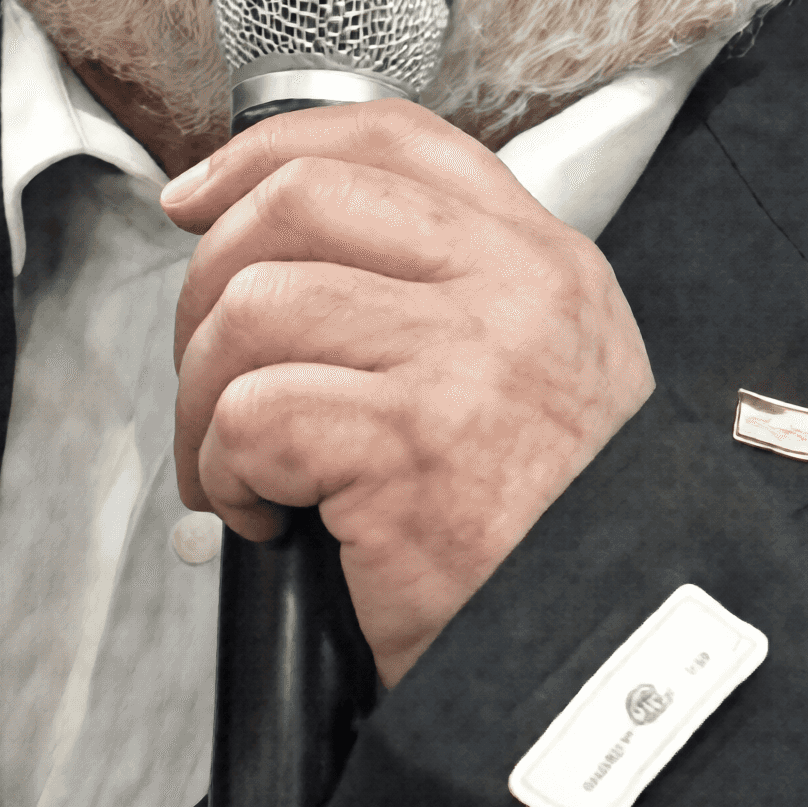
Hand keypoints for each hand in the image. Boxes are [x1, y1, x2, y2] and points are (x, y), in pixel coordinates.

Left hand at [166, 100, 656, 686]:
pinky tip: (267, 521)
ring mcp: (462, 358)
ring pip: (253, 305)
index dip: (268, 150)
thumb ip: (456, 298)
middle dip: (208, 281)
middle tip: (206, 368)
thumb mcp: (547, 377)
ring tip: (233, 467)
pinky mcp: (407, 443)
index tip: (196, 198)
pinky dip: (226, 475)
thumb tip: (291, 256)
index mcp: (542, 261)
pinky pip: (252, 415)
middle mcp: (511, 289)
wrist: (611, 669)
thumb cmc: (557, 542)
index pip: (392, 137)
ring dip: (204, 396)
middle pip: (301, 198)